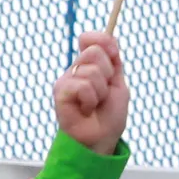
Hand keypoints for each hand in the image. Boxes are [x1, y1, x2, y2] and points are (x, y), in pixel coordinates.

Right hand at [54, 32, 128, 155]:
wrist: (101, 139)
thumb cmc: (109, 116)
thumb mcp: (118, 86)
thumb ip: (114, 63)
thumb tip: (111, 39)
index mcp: (90, 65)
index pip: (91, 39)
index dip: (103, 41)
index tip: (114, 54)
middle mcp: (76, 69)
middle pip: (94, 52)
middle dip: (108, 75)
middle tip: (104, 93)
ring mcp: (67, 79)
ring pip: (91, 71)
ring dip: (101, 92)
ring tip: (95, 105)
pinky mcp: (60, 91)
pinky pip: (82, 86)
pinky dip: (91, 100)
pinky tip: (85, 110)